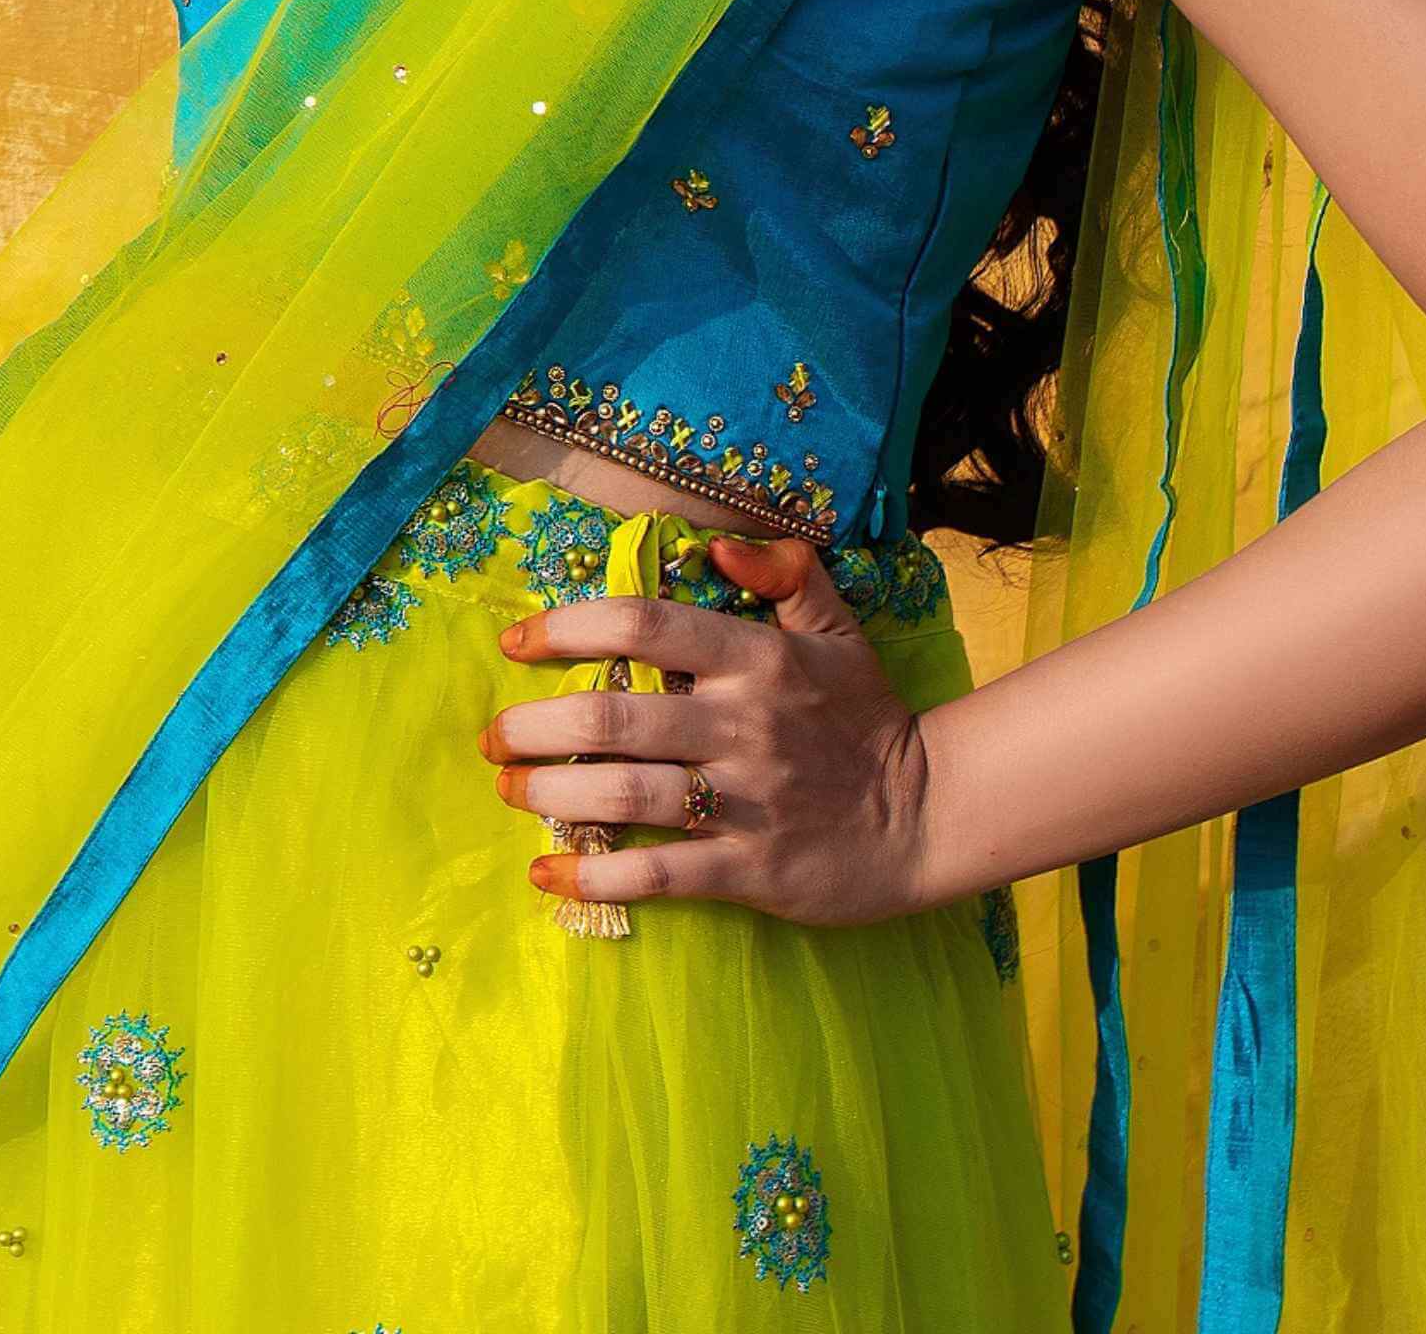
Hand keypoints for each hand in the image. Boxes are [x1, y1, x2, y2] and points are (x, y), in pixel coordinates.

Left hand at [481, 533, 939, 925]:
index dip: (566, 628)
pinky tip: (548, 875)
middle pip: (613, 719)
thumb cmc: (867, 720)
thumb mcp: (839, 631)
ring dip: (549, 796)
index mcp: (756, 660)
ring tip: (510, 791)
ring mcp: (746, 801)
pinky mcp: (751, 870)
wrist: (932, 815)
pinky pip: (658, 874)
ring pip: (624, 795)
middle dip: (533, 727)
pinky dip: (594, 877)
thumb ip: (785, 574)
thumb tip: (720, 549)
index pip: (641, 625)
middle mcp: (743, 725)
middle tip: (493, 738)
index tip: (516, 643)